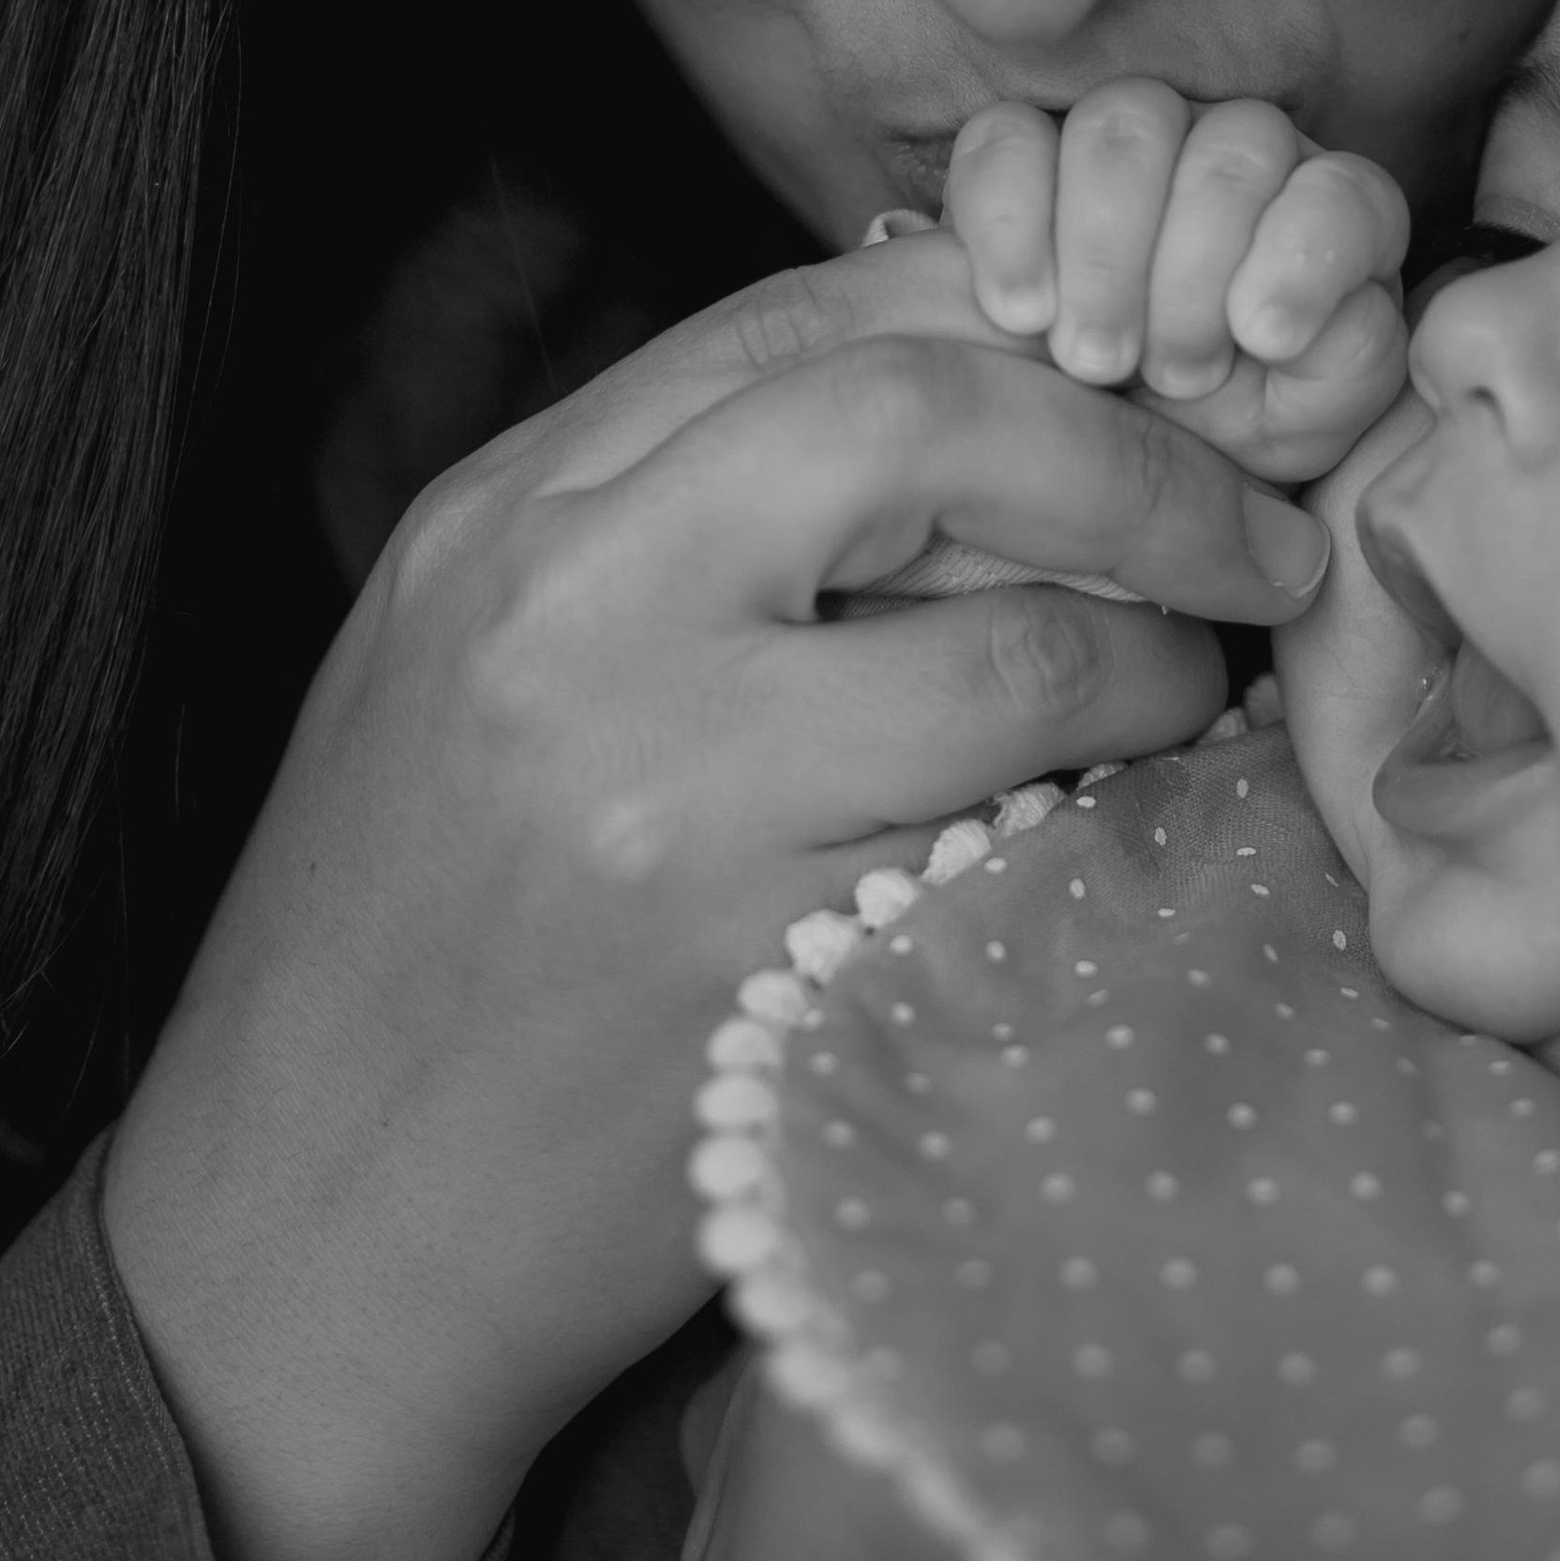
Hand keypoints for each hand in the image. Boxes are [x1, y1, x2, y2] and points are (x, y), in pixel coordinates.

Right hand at [101, 222, 1328, 1560]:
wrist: (302, 1246)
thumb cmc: (421, 932)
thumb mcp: (489, 646)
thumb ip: (684, 508)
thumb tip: (971, 388)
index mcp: (512, 511)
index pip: (811, 314)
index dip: (1019, 319)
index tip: (1141, 371)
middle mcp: (579, 612)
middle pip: (929, 414)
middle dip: (1139, 458)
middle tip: (1258, 527)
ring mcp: (670, 796)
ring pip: (1020, 649)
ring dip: (1165, 658)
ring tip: (1197, 688)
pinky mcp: (760, 977)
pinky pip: (1011, 848)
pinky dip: (1105, 817)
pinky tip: (1124, 822)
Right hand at [944, 81, 1408, 483]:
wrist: (1067, 451)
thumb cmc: (1205, 432)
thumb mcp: (1293, 426)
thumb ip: (1344, 368)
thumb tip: (1306, 322)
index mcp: (1318, 217)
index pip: (1345, 193)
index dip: (1307, 255)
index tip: (1260, 337)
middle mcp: (1228, 157)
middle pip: (1237, 146)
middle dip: (1196, 271)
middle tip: (1165, 375)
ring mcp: (1122, 142)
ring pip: (1127, 123)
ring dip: (1107, 249)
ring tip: (1089, 357)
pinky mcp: (1015, 152)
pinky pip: (1008, 139)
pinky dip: (1011, 224)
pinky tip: (1019, 313)